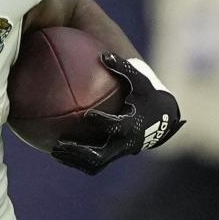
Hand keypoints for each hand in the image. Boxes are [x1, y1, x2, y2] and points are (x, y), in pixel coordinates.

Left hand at [51, 52, 183, 175]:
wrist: (163, 120)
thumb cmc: (147, 96)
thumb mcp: (139, 81)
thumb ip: (122, 69)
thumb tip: (103, 54)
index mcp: (132, 125)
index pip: (116, 127)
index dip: (102, 122)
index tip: (87, 115)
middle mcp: (125, 144)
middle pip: (100, 154)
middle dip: (80, 151)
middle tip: (61, 143)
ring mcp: (119, 153)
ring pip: (94, 164)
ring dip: (74, 160)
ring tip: (55, 151)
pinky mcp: (114, 157)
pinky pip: (93, 165)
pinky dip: (77, 162)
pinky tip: (59, 154)